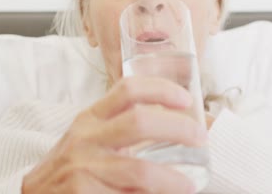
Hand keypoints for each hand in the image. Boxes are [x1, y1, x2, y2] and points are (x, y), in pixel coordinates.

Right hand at [22, 76, 206, 193]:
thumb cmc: (72, 166)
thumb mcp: (91, 139)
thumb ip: (121, 130)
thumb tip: (176, 129)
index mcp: (91, 118)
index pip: (128, 89)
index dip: (162, 89)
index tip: (186, 100)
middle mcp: (86, 137)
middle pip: (139, 122)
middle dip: (178, 129)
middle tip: (199, 139)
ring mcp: (82, 167)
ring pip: (139, 169)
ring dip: (171, 179)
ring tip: (189, 185)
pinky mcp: (82, 193)